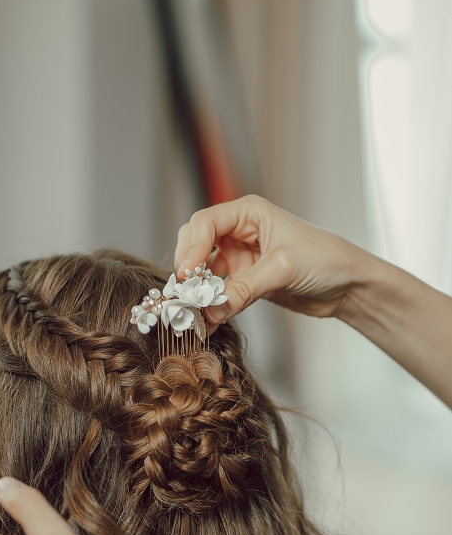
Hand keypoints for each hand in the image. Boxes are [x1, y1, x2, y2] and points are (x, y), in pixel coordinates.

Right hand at [174, 195, 377, 326]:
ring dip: (198, 290)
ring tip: (194, 312)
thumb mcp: (282, 269)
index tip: (188, 274)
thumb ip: (244, 289)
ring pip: (204, 271)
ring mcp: (241, 257)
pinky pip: (218, 292)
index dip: (192, 247)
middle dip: (189, 268)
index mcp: (249, 213)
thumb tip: (210, 311)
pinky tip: (207, 322)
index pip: (205, 223)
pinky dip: (210, 306)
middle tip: (186, 293)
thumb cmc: (325, 260)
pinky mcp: (245, 280)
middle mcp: (240, 231)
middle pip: (196, 244)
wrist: (349, 286)